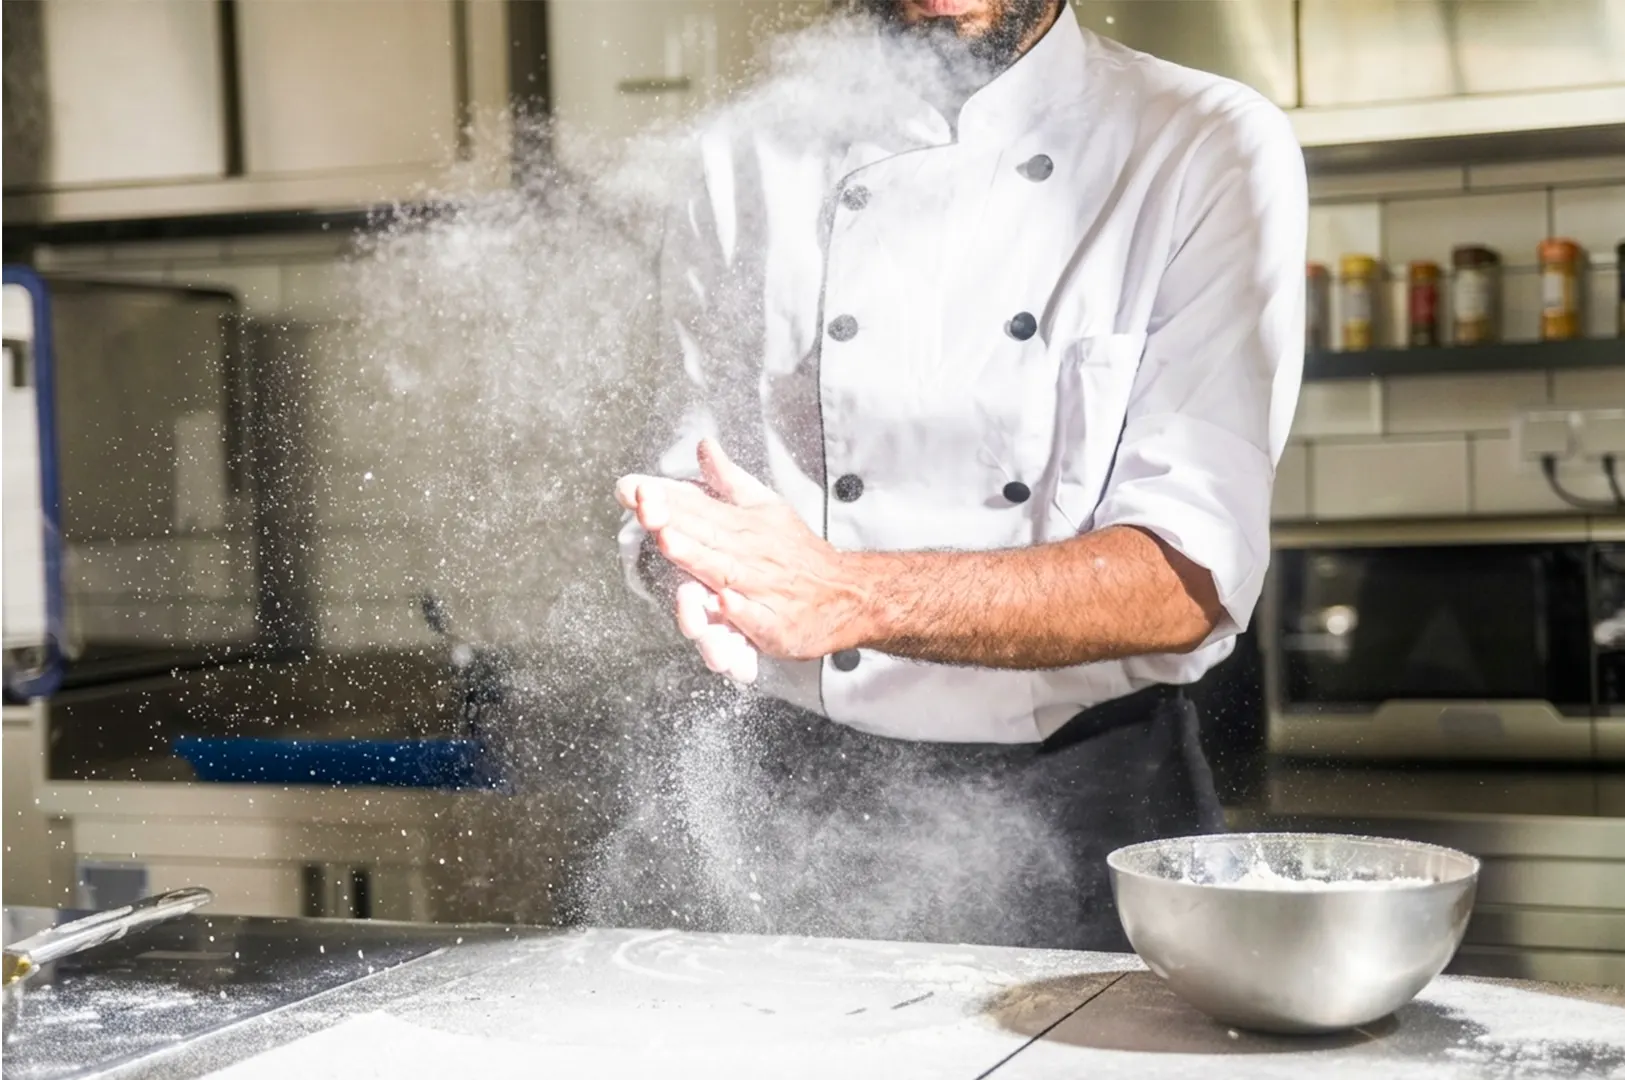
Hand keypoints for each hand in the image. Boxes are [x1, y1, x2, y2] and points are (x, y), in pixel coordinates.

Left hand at [616, 439, 865, 662]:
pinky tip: (722, 602)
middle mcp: (751, 554)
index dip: (666, 497)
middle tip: (644, 508)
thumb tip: (704, 445)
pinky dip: (740, 610)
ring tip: (669, 542)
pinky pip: (756, 617)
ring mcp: (763, 588)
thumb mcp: (766, 507)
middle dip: (674, 521)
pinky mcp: (775, 624)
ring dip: (697, 557)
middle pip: (707, 535)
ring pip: (725, 572)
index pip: (700, 507)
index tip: (633, 486)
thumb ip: (728, 480)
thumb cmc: (800, 553)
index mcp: (745, 525)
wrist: (849, 593)